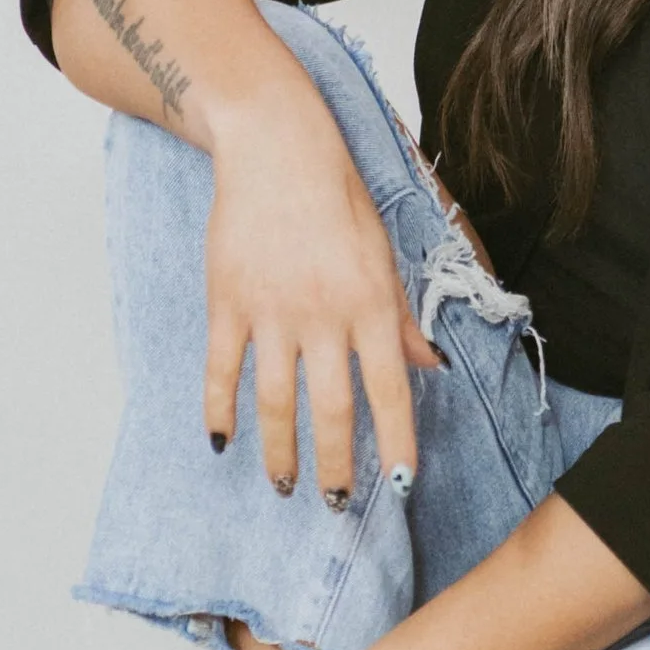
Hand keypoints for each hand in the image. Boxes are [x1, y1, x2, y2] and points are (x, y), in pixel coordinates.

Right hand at [205, 85, 443, 498]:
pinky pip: (221, 370)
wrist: (275, 145)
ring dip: (281, 452)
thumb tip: (429, 366)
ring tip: (284, 485)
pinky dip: (219, 411)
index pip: (391, 391)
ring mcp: (271, 311)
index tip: (400, 486)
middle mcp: (324, 315)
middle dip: (336, 466)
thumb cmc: (336, 195)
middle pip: (333, 410)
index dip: (396, 444)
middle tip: (335, 504)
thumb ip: (401, 316)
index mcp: (372, 304)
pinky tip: (222, 443)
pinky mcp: (227, 302)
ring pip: (276, 402)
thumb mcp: (384, 253)